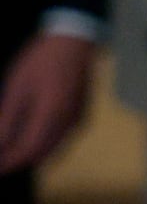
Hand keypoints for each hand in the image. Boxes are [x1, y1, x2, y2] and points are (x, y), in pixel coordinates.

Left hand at [0, 33, 96, 173]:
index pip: (28, 150)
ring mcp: (78, 119)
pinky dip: (45, 144)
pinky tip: (32, 137)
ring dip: (32, 153)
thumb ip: (6, 120)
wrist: (73, 42)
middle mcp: (68, 121)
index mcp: (51, 114)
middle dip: (19, 159)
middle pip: (41, 153)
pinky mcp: (82, 114)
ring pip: (53, 148)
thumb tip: (0, 144)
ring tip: (11, 149)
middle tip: (1, 159)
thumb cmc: (41, 60)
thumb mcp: (16, 88)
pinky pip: (62, 138)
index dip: (9, 162)